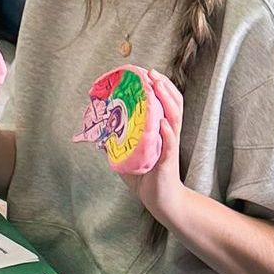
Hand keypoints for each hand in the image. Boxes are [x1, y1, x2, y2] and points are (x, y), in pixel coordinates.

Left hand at [121, 70, 186, 216]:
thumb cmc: (147, 179)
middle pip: (173, 105)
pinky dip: (167, 133)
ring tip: (159, 86)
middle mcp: (169, 135)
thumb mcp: (128, 157)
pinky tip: (163, 123)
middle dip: (164, 87)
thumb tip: (99, 136)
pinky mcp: (168, 161)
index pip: (165, 104)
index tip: (148, 73)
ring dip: (167, 101)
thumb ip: (118, 145)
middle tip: (153, 73)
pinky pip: (169, 144)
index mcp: (161, 132)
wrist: (161, 201)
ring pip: (174, 119)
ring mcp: (170, 147)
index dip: (160, 88)